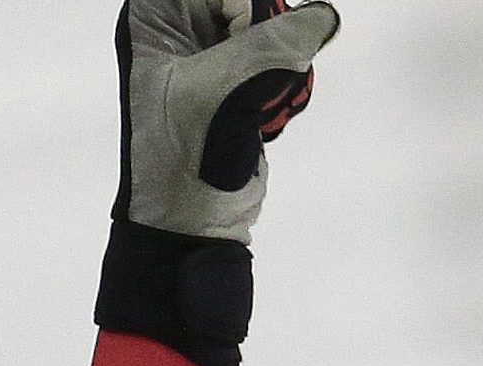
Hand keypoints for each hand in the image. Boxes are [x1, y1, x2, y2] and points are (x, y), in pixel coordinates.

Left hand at [99, 0, 342, 365]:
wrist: (190, 226)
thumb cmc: (184, 158)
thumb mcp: (225, 90)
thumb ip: (275, 43)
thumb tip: (326, 14)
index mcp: (156, 17)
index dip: (244, 6)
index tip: (241, 41)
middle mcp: (183, 26)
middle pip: (256, 0)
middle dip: (270, 42)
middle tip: (254, 84)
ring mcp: (217, 53)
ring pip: (280, 29)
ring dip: (282, 73)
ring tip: (253, 112)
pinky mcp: (247, 81)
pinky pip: (289, 61)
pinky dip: (285, 91)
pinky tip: (261, 124)